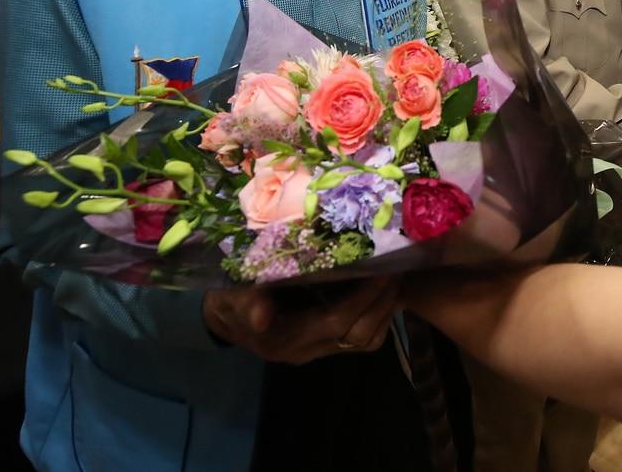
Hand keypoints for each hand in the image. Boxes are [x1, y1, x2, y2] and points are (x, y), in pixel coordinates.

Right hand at [202, 277, 398, 364]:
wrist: (223, 317)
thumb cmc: (229, 298)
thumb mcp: (231, 295)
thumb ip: (247, 303)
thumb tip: (259, 317)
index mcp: (285, 339)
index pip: (335, 322)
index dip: (362, 298)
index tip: (382, 271)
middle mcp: (305, 351)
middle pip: (358, 334)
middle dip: (382, 302)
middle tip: (398, 269)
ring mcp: (316, 350)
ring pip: (365, 340)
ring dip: (385, 310)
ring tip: (396, 278)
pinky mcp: (324, 345)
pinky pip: (361, 339)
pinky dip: (378, 316)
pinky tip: (383, 291)